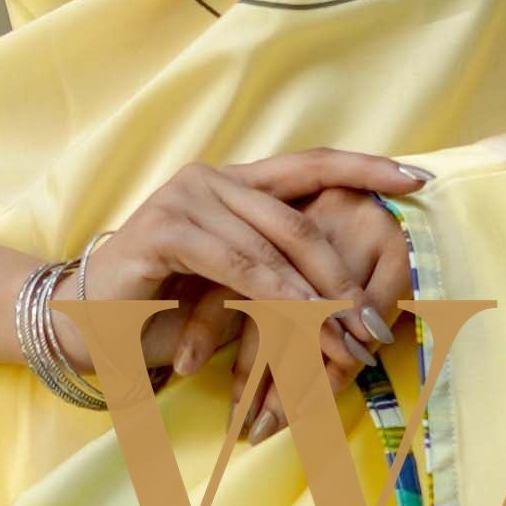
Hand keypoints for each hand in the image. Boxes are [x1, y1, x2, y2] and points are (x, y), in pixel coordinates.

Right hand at [77, 150, 420, 442]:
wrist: (85, 325)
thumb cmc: (162, 310)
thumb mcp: (234, 290)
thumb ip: (282, 279)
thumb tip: (353, 303)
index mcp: (234, 184)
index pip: (310, 165)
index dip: (367, 168)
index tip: (420, 177)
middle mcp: (212, 179)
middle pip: (300, 219)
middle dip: (345, 276)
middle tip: (377, 325)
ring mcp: (187, 197)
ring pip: (275, 246)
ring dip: (319, 300)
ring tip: (349, 339)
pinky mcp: (166, 228)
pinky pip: (239, 265)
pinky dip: (277, 297)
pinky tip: (305, 323)